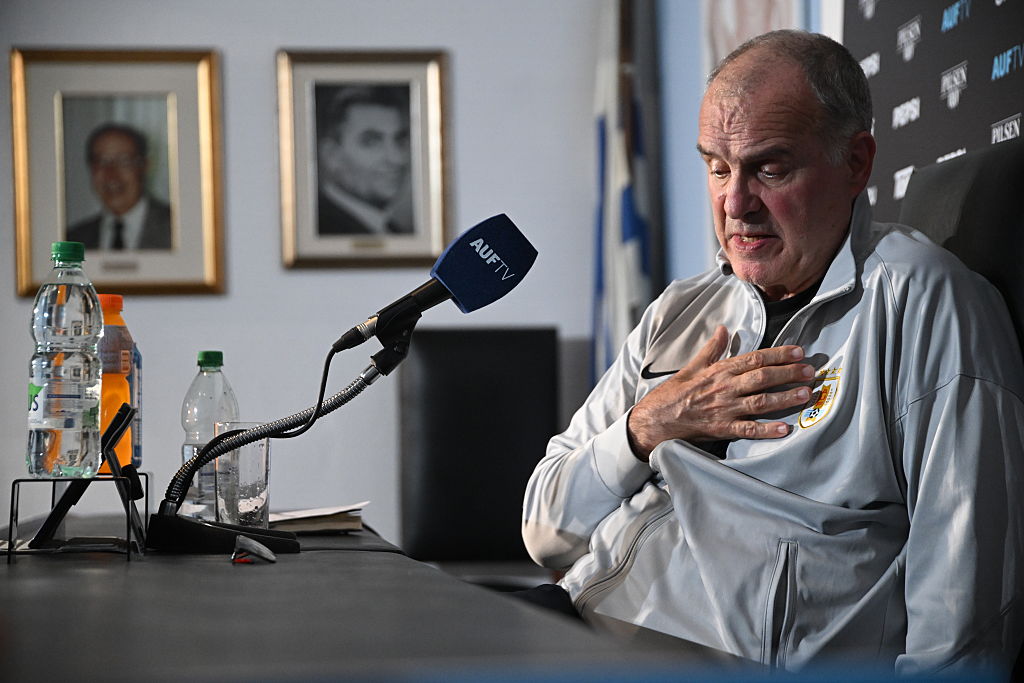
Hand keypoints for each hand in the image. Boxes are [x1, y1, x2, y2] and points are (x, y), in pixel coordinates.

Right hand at [627, 325, 812, 460]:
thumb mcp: (691, 367)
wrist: (654, 420)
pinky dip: (767, 430)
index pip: (754, 358)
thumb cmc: (672, 394)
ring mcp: (724, 410)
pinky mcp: (722, 430)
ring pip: (761, 402)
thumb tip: (724, 329)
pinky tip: (785, 429)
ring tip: (806, 394)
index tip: (798, 351)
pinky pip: (748, 430)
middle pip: (762, 377)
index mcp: (718, 371)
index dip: (778, 354)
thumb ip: (712, 349)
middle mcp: (724, 388)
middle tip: (811, 371)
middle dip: (789, 373)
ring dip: (785, 398)